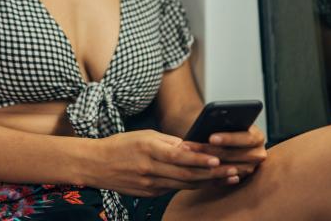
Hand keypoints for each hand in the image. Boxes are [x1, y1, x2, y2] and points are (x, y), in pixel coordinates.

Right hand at [86, 129, 241, 196]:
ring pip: (184, 184)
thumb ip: (168, 142)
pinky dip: (192, 185)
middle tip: (234, 170)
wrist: (96, 165)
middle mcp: (150, 168)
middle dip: (213, 173)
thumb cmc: (120, 145)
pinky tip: (207, 182)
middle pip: (186, 174)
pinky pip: (174, 189)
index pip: (178, 156)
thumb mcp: (144, 135)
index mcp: (149, 149)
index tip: (217, 159)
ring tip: (229, 177)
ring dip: (208, 181)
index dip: (199, 159)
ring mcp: (150, 184)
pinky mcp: (150, 193)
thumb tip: (191, 146)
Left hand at [184, 125, 266, 184]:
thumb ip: (222, 122)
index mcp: (257, 136)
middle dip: (213, 151)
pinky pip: (224, 177)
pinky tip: (194, 165)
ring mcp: (250, 167)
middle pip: (235, 155)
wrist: (223, 138)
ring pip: (228, 168)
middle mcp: (258, 153)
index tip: (211, 138)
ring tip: (189, 154)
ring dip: (206, 161)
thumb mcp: (224, 121)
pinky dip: (208, 171)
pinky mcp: (240, 177)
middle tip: (195, 148)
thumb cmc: (223, 126)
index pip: (245, 138)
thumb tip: (212, 120)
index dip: (228, 138)